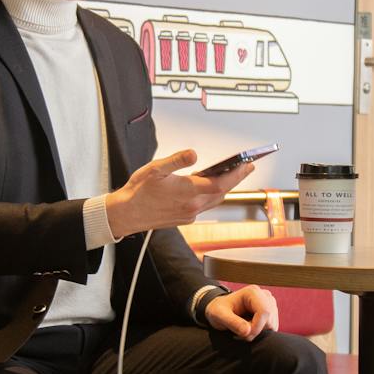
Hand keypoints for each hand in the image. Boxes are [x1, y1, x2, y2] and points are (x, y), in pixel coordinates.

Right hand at [104, 149, 249, 237]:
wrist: (127, 214)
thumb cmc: (139, 192)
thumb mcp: (155, 169)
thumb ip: (176, 160)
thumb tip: (193, 154)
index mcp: (187, 192)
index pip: (220, 183)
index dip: (236, 175)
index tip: (247, 165)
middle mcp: (192, 206)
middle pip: (222, 192)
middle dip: (236, 179)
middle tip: (247, 167)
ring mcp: (189, 214)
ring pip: (214, 200)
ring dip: (225, 188)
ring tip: (233, 174)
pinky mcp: (185, 218)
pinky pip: (204, 206)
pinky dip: (211, 195)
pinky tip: (209, 187)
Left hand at [206, 286, 277, 340]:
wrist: (220, 309)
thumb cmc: (218, 309)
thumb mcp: (219, 315)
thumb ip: (232, 322)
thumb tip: (247, 332)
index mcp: (252, 292)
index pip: (265, 311)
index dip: (257, 327)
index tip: (245, 335)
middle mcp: (264, 296)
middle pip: (269, 320)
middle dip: (256, 331)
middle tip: (240, 333)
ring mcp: (269, 304)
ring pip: (271, 325)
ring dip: (257, 332)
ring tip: (242, 329)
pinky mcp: (271, 313)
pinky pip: (271, 328)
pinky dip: (260, 332)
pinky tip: (249, 328)